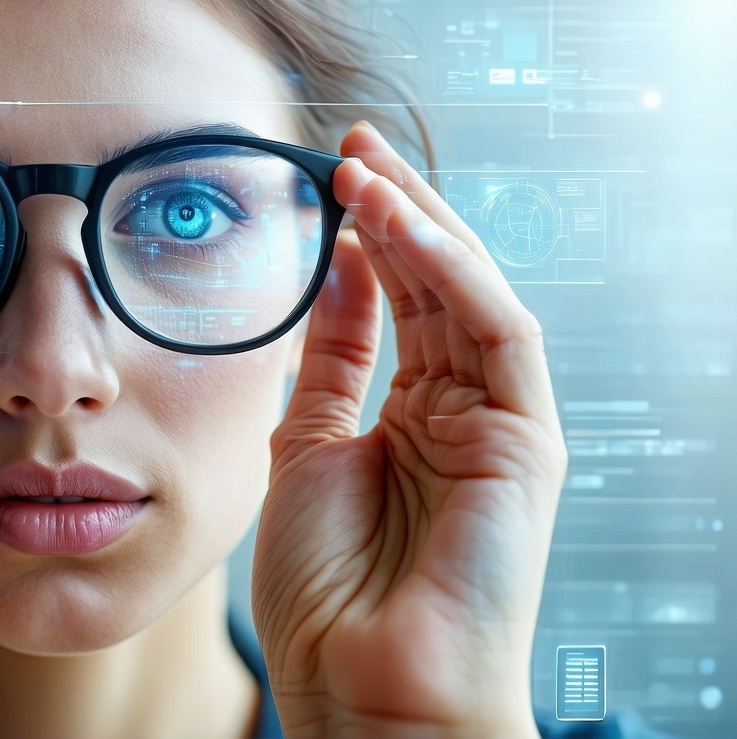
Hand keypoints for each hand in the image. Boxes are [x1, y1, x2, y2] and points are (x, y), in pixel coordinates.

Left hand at [251, 122, 566, 738]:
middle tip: (353, 146)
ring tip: (365, 170)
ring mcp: (497, 422)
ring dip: (419, 226)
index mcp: (408, 416)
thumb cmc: (327, 589)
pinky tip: (402, 227)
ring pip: (471, 295)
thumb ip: (328, 358)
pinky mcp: (527, 437)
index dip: (365, 237)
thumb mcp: (304, 446)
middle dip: (396, 210)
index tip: (326, 180)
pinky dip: (454, 273)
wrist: (364, 684)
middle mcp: (458, 411)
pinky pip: (498, 334)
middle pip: (437, 286)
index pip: (397, 303)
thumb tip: (334, 268)